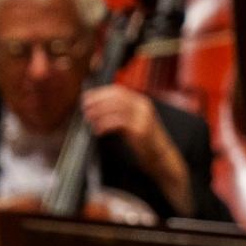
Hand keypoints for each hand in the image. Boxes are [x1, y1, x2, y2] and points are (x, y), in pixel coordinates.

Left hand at [81, 86, 190, 212]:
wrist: (160, 155)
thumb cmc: (143, 140)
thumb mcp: (132, 121)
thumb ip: (119, 112)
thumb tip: (96, 107)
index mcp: (140, 102)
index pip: (118, 91)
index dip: (100, 93)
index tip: (86, 97)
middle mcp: (143, 106)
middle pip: (116, 97)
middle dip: (97, 101)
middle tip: (84, 108)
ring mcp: (143, 117)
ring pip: (116, 108)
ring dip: (99, 112)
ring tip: (89, 118)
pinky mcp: (140, 130)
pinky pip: (118, 122)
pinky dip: (105, 125)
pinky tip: (98, 130)